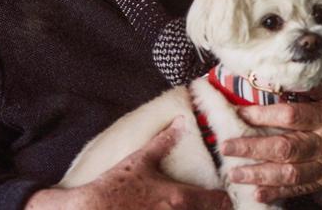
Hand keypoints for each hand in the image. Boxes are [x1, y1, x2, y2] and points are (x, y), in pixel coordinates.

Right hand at [26, 117, 231, 209]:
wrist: (92, 208)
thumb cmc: (118, 183)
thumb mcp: (141, 159)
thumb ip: (164, 141)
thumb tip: (181, 121)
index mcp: (179, 197)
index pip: (217, 202)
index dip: (226, 200)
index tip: (229, 198)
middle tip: (220, 206)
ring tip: (203, 209)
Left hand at [220, 78, 321, 202]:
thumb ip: (308, 85)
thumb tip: (276, 77)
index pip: (292, 116)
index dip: (265, 115)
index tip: (240, 113)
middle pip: (286, 148)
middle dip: (253, 148)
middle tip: (226, 146)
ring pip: (290, 173)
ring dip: (260, 175)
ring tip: (234, 173)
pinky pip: (300, 188)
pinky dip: (278, 193)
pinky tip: (256, 193)